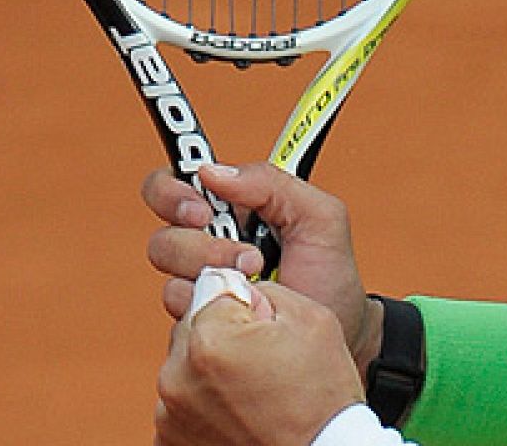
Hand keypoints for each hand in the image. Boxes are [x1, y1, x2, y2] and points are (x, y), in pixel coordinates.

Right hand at [143, 164, 382, 372]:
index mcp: (232, 209)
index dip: (173, 191)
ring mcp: (200, 284)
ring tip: (256, 279)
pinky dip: (207, 304)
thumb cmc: (329, 274)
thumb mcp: (318, 217)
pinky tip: (242, 307)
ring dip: (210, 271)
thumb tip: (211, 171)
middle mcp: (207, 243)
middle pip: (164, 232)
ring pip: (167, 270)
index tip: (204, 211)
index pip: (175, 184)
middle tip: (239, 255)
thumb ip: (272, 183)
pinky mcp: (198, 319)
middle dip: (194, 241)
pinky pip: (177, 309)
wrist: (343, 336)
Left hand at [154, 281, 363, 445]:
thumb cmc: (321, 401)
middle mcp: (178, 376)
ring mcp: (170, 415)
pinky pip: (182, 404)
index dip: (244, 304)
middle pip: (193, 328)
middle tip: (263, 359)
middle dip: (223, 335)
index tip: (263, 323)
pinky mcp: (169, 441)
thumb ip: (267, 291)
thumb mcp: (312, 320)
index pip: (212, 288)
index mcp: (211, 339)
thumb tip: (242, 292)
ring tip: (254, 393)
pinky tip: (240, 413)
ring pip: (186, 367)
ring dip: (212, 371)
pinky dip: (206, 405)